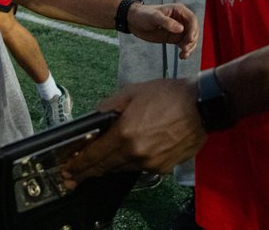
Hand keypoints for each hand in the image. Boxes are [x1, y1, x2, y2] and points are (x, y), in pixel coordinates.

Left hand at [62, 79, 205, 186]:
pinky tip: (126, 156)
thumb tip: (95, 119)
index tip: (67, 169)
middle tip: (72, 176)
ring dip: (108, 167)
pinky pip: (139, 168)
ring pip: (121, 168)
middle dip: (87, 171)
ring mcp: (150, 163)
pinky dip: (129, 163)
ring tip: (96, 166)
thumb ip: (109, 107)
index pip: (94, 155)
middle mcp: (135, 153)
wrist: (201, 106)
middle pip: (105, 167)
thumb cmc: (168, 95)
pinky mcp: (163, 168)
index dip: (78, 164)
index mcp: (124, 133)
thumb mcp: (132, 92)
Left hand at [130, 2, 198, 57]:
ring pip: (190, 39)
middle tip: (185, 48)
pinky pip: (184, 45)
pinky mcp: (174, 38)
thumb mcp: (154, 17)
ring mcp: (178, 29)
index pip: (192, 19)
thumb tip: (181, 29)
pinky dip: (185, 51)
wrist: (134, 21)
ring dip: (190, 47)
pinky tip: (182, 56)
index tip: (190, 38)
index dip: (193, 29)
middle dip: (192, 40)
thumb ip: (167, 22)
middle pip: (194, 30)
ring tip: (183, 54)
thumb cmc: (143, 14)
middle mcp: (181, 20)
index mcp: (178, 10)